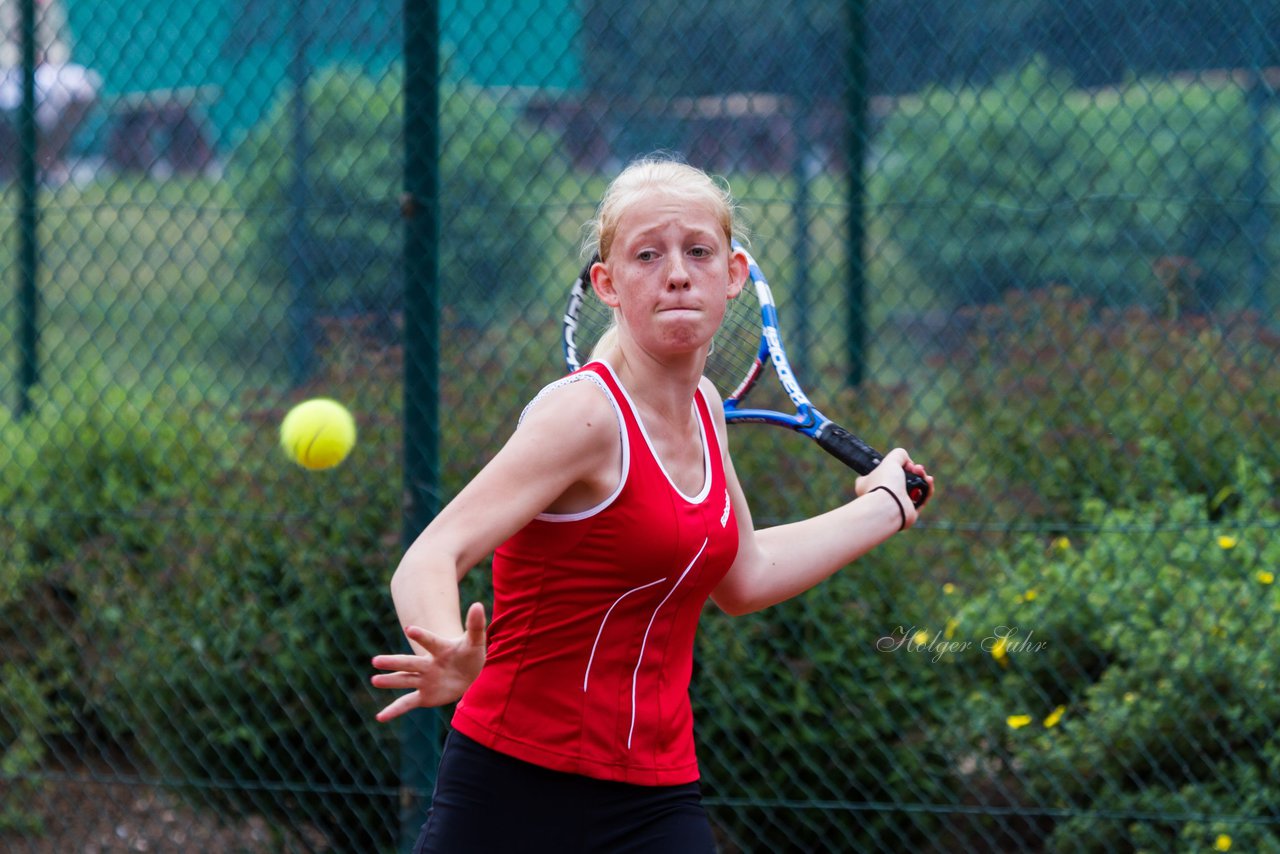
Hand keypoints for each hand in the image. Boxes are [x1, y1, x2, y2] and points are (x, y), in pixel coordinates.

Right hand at [370, 602, 487, 721]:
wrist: (469, 674)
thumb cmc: (470, 654)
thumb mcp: (476, 641)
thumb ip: (475, 625)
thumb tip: (477, 605)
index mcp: (439, 649)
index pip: (430, 642)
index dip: (421, 636)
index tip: (409, 629)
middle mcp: (427, 664)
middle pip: (409, 663)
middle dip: (394, 662)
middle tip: (375, 660)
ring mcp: (424, 680)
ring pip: (404, 680)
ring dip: (390, 681)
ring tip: (374, 680)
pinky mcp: (424, 696)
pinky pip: (406, 703)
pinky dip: (394, 710)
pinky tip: (380, 717)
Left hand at [854, 448, 932, 528]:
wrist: (890, 506)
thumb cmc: (885, 483)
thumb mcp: (890, 460)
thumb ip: (899, 454)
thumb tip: (909, 463)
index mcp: (869, 484)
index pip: (880, 472)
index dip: (893, 465)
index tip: (903, 462)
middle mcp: (881, 495)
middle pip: (901, 479)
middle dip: (913, 471)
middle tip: (917, 468)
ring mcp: (895, 504)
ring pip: (912, 488)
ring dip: (921, 478)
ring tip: (922, 472)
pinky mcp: (908, 512)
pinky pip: (921, 499)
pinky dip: (927, 489)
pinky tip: (929, 480)